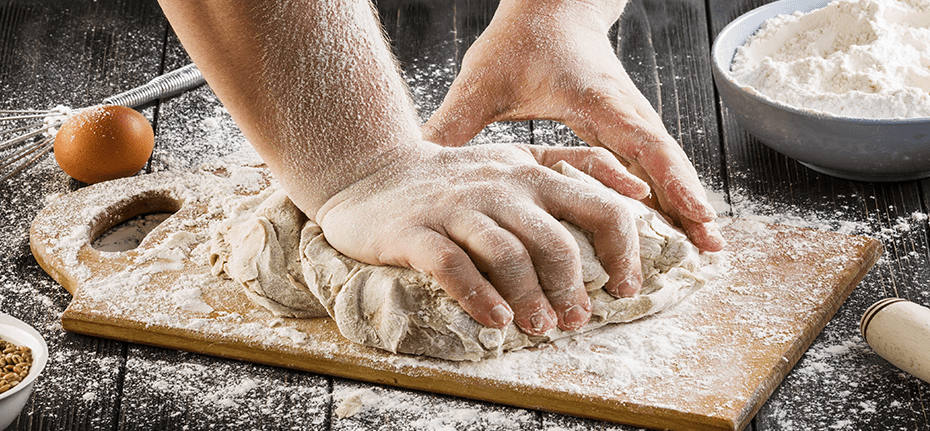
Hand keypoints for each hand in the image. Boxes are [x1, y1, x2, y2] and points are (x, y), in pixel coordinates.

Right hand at [315, 141, 649, 334]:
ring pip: (507, 255)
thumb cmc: (454, 177)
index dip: (623, 251)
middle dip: (571, 288)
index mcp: (532, 174)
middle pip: (554, 241)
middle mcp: (500, 187)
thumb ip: (574, 165)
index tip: (624, 287)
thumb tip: (638, 191)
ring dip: (529, 298)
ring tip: (538, 326)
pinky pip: (453, 266)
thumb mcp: (517, 158)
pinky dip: (478, 297)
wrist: (372, 170)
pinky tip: (494, 319)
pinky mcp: (417, 231)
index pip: (599, 206)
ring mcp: (457, 208)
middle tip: (574, 320)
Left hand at [423, 0, 724, 251]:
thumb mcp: (484, 78)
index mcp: (597, 99)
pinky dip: (669, 193)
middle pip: (667, 160)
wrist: (551, 8)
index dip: (667, 179)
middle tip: (713, 247)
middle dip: (691, 203)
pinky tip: (677, 225)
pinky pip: (653, 164)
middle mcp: (624, 110)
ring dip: (687, 203)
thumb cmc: (521, 39)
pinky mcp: (624, 126)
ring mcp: (629, 118)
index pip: (641, 142)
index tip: (690, 212)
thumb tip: (419, 161)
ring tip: (710, 248)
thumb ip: (455, 121)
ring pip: (666, 165)